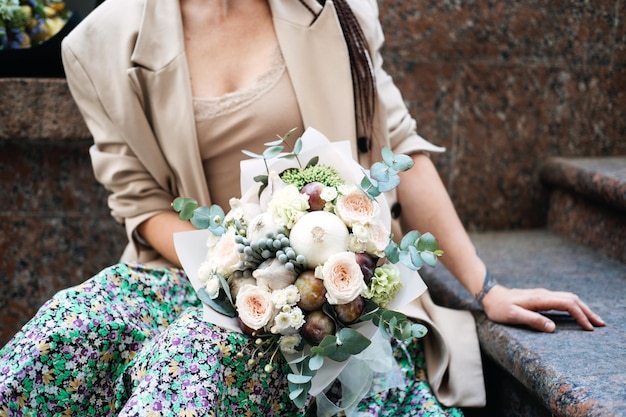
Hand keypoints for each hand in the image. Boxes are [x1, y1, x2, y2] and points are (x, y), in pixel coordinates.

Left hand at [481, 285, 605, 331]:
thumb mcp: (512, 316)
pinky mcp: (540, 297)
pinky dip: (574, 306)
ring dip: (582, 308)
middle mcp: (543, 294)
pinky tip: (577, 313)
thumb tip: (553, 327)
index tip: (589, 328)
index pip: (567, 304)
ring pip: (568, 298)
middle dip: (587, 311)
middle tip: (600, 324)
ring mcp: (542, 294)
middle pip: (572, 299)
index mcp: (539, 299)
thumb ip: (532, 320)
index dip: (580, 316)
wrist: (489, 295)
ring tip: (593, 320)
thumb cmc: (499, 308)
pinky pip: (562, 300)